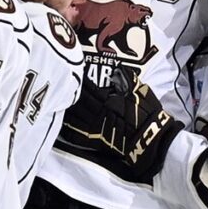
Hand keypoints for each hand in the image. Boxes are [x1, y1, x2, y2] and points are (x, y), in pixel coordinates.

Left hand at [60, 68, 183, 181]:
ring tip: (58, 99)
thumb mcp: (140, 90)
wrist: (150, 138)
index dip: (81, 80)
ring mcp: (94, 127)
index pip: (89, 87)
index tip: (74, 71)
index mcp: (108, 99)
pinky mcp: (93, 140)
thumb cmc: (147, 113)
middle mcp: (98, 112)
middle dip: (70, 91)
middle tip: (62, 83)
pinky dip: (67, 126)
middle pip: (78, 100)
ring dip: (66, 107)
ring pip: (74, 116)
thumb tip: (116, 68)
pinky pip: (75, 133)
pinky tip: (62, 119)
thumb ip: (127, 78)